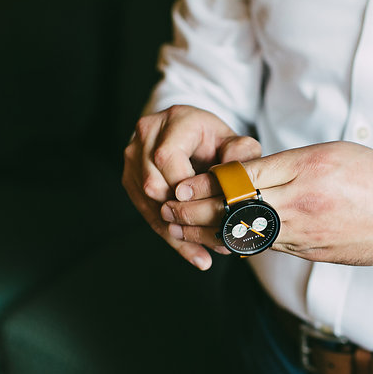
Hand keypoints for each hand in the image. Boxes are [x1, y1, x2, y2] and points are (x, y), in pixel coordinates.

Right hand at [122, 104, 261, 269]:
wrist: (193, 136)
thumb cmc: (216, 141)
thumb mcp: (235, 143)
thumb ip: (242, 153)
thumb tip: (236, 175)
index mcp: (175, 119)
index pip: (166, 157)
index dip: (182, 185)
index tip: (204, 205)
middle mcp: (147, 133)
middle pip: (152, 183)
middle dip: (182, 213)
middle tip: (216, 237)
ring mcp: (133, 155)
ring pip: (147, 201)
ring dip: (177, 230)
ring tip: (210, 249)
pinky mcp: (130, 177)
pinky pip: (145, 211)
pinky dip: (171, 235)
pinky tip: (196, 254)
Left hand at [161, 141, 372, 266]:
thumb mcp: (331, 154)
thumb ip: (286, 164)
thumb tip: (243, 174)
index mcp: (306, 173)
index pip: (243, 180)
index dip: (206, 185)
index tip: (179, 186)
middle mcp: (303, 207)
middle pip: (237, 213)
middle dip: (197, 215)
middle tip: (168, 212)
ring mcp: (307, 236)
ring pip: (247, 236)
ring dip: (211, 234)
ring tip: (181, 229)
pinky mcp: (312, 254)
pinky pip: (269, 248)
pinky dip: (241, 244)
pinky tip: (220, 242)